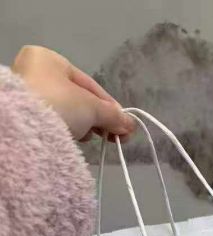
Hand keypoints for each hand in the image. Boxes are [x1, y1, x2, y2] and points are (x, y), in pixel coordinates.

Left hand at [12, 46, 134, 141]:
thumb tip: (130, 125)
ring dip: (84, 126)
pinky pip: (54, 121)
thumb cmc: (59, 104)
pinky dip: (68, 130)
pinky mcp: (25, 116)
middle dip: (98, 118)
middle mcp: (35, 72)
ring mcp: (28, 94)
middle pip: (78, 98)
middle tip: (113, 136)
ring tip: (95, 139)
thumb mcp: (92, 107)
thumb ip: (113, 115)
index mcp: (49, 59)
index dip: (110, 106)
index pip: (88, 84)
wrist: (23, 128)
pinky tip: (77, 140)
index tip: (124, 125)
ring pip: (67, 111)